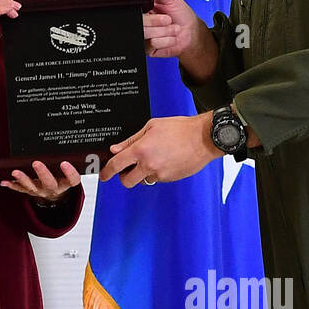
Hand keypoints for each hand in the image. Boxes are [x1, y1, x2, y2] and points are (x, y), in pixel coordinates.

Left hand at [2, 160, 81, 201]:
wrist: (55, 194)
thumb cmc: (61, 177)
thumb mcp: (68, 171)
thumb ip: (69, 159)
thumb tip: (67, 138)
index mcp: (66, 183)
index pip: (72, 180)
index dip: (70, 172)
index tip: (64, 163)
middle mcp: (53, 188)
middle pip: (49, 183)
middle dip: (42, 173)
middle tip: (36, 163)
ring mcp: (41, 191)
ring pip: (32, 186)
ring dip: (23, 179)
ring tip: (15, 172)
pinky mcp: (30, 191)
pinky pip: (20, 189)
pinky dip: (12, 185)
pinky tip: (5, 181)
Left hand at [99, 112, 220, 186]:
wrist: (204, 138)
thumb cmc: (180, 129)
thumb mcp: (151, 127)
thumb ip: (131, 140)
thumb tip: (116, 149)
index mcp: (141, 150)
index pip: (116, 165)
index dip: (107, 172)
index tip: (104, 175)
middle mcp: (149, 165)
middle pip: (127, 181)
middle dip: (124, 177)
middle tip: (128, 168)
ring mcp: (160, 174)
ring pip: (143, 180)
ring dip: (142, 174)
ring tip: (153, 158)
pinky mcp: (170, 178)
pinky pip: (157, 179)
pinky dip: (156, 172)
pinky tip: (164, 159)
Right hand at [141, 0, 204, 58]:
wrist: (191, 33)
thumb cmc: (182, 14)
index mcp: (144, 9)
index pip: (134, 8)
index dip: (145, 9)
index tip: (154, 8)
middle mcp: (142, 22)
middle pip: (140, 22)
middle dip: (158, 20)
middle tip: (168, 19)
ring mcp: (144, 35)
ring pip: (147, 33)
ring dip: (165, 31)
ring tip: (171, 28)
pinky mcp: (148, 48)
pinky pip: (153, 43)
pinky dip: (166, 40)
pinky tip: (169, 38)